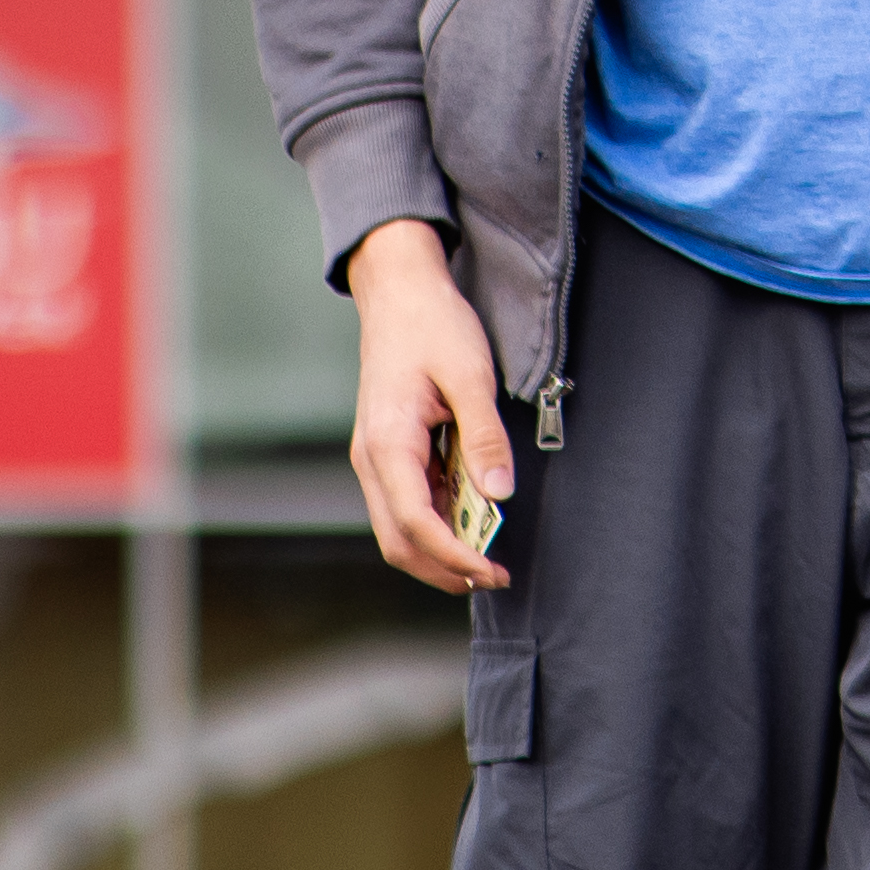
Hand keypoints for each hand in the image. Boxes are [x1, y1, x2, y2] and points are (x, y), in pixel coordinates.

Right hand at [342, 218, 512, 597]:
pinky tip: (472, 520)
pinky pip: (406, 500)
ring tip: (487, 558)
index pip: (415, 523)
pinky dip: (436, 521)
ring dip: (438, 548)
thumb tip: (499, 495)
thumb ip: (485, 438)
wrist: (400, 292)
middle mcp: (371, 458)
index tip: (493, 571)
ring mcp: (375, 456)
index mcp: (387, 444)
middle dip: (442, 567)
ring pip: (398, 525)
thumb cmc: (434, 327)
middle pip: (397, 539)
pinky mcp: (387, 451)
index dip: (454, 556)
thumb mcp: (471, 378)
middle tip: (494, 577)